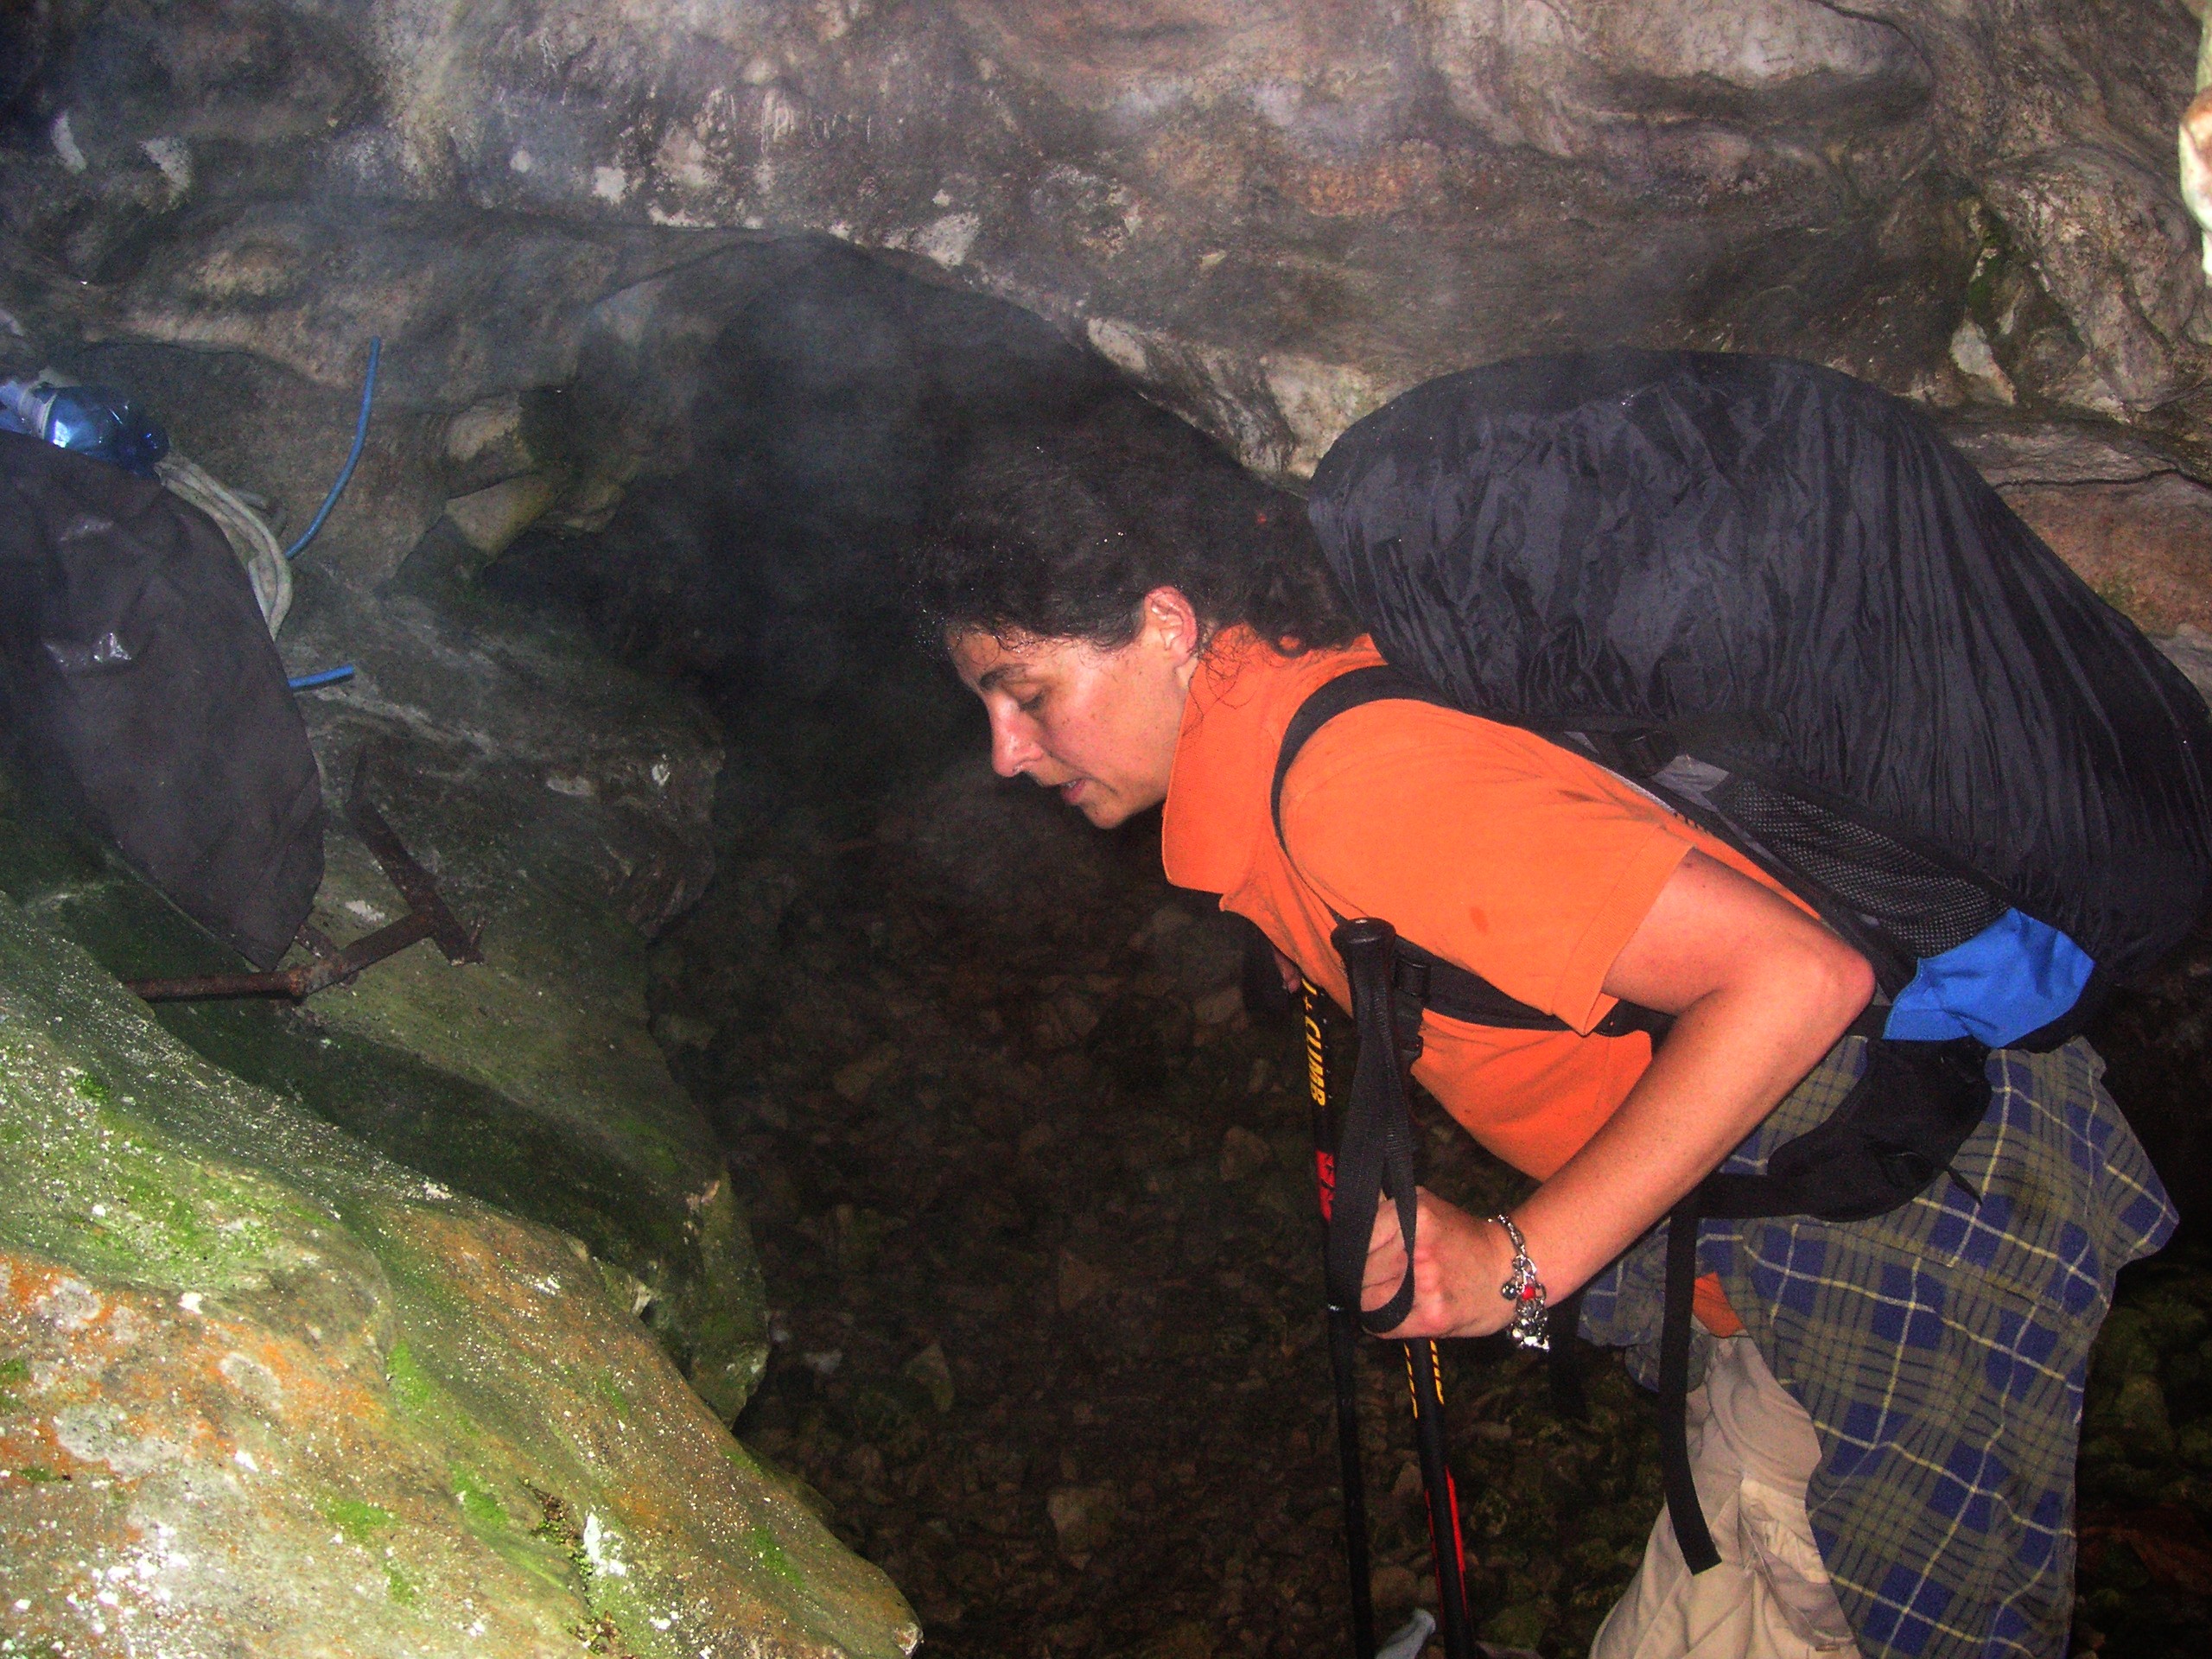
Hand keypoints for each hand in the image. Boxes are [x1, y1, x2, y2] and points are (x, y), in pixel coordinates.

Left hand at [1361, 1187, 1516, 1339]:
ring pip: (1366, 1300)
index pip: (1357, 1240)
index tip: (1361, 1257)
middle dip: (1363, 1276)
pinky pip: (1383, 1326)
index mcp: (1413, 1214)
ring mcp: (1424, 1283)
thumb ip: (1388, 1213)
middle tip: (1380, 1277)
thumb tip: (1349, 1219)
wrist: (1512, 1271)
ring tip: (1392, 1294)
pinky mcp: (1432, 1316)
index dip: (1355, 1251)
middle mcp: (1416, 1248)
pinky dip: (1382, 1322)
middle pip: (1359, 1271)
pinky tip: (1398, 1312)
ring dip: (1372, 1301)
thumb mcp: (1426, 1209)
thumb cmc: (1465, 1240)